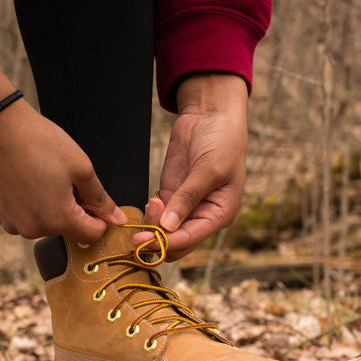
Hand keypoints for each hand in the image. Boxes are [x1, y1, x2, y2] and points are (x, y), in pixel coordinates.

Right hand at [0, 63, 124, 242]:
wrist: (0, 129)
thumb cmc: (43, 144)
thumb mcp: (81, 168)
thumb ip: (100, 198)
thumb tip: (117, 219)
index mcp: (59, 220)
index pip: (92, 235)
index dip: (98, 218)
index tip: (92, 197)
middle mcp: (35, 230)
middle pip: (68, 229)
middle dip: (72, 209)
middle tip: (64, 179)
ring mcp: (15, 224)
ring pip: (46, 224)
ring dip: (50, 208)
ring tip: (43, 178)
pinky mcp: (1, 216)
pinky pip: (25, 218)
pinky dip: (30, 206)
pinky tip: (26, 182)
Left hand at [134, 73, 248, 260]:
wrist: (211, 116)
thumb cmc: (222, 141)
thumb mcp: (208, 170)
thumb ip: (187, 198)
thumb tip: (168, 227)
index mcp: (220, 215)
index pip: (191, 239)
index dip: (167, 243)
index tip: (146, 242)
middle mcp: (203, 216)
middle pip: (176, 243)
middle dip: (157, 240)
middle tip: (138, 234)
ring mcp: (185, 208)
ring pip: (164, 233)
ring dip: (152, 227)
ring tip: (152, 202)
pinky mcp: (170, 196)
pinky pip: (157, 217)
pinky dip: (149, 216)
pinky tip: (149, 204)